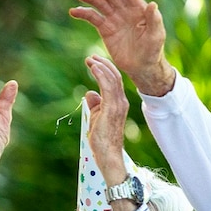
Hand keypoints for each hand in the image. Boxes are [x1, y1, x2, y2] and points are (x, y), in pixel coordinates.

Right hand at [70, 0, 174, 95]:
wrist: (141, 66)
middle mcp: (125, 11)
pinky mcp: (105, 30)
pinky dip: (83, 14)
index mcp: (139, 9)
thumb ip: (154, 20)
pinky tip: (74, 11)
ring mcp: (114, 19)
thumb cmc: (152, 50)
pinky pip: (93, 18)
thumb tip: (151, 4)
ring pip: (100, 4)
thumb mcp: (156, 36)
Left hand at [84, 55, 128, 183]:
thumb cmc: (101, 138)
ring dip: (101, 67)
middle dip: (103, 65)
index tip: (93, 62)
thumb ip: (95, 104)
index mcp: (118, 102)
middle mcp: (121, 101)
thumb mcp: (96, 117)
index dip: (104, 70)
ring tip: (90, 60)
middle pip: (114, 76)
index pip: (113, 81)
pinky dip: (101, 75)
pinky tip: (95, 68)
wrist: (107, 154)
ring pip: (112, 79)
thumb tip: (89, 93)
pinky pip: (108, 86)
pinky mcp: (112, 108)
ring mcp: (118, 104)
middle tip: (91, 57)